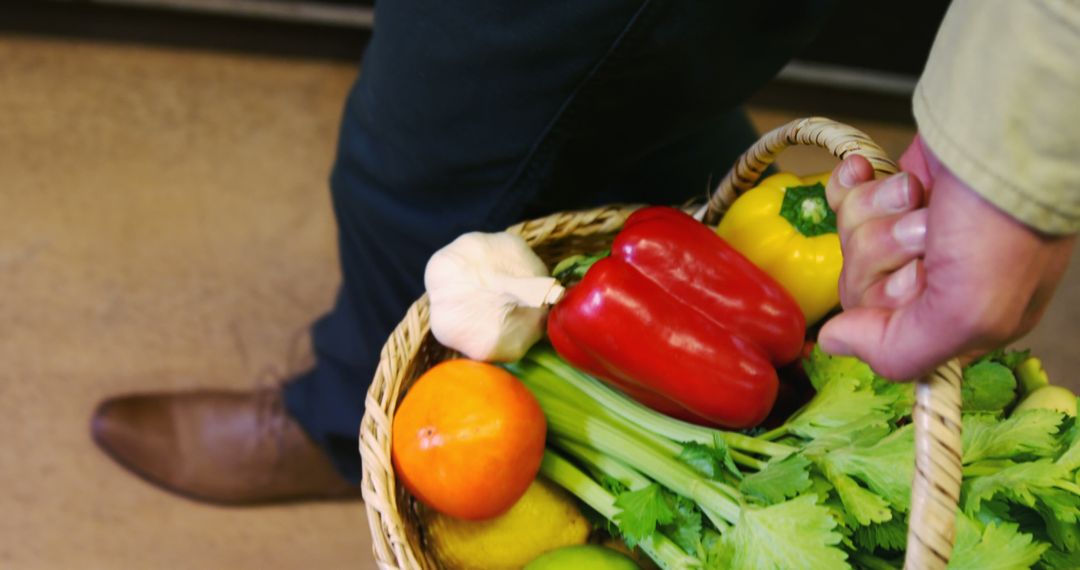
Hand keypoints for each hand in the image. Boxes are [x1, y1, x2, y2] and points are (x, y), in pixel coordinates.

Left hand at [818, 136, 1075, 379]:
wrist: (1004, 130)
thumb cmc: (1005, 224)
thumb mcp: (969, 314)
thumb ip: (902, 351)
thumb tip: (834, 342)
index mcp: (963, 321)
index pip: (887, 340)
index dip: (888, 308)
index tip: (916, 281)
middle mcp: (937, 280)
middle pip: (862, 290)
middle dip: (881, 255)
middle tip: (923, 233)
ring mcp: (913, 231)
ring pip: (853, 243)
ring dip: (877, 216)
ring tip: (919, 199)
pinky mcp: (893, 192)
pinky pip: (843, 203)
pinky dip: (852, 187)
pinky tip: (867, 172)